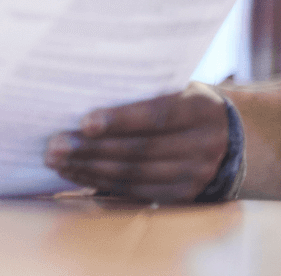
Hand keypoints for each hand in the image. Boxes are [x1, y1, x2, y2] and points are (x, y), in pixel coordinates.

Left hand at [44, 82, 229, 202]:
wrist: (228, 132)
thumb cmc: (181, 99)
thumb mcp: (174, 85)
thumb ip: (140, 88)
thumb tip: (80, 88)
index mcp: (200, 109)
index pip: (157, 116)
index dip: (120, 120)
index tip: (84, 122)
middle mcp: (203, 144)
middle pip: (139, 150)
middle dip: (91, 148)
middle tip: (53, 144)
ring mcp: (196, 174)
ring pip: (134, 174)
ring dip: (89, 168)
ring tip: (54, 160)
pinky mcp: (182, 195)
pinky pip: (135, 191)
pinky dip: (100, 182)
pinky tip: (73, 172)